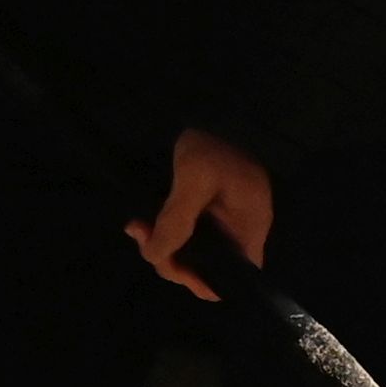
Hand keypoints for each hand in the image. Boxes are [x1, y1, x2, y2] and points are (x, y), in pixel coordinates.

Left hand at [127, 129, 277, 302]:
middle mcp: (236, 232)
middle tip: (142, 236)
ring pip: (189, 251)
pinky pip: (182, 233)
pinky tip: (142, 221)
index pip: (233, 276)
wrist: (211, 104)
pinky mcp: (202, 210)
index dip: (204, 282)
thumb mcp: (195, 179)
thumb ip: (176, 221)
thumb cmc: (215, 141)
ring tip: (136, 227)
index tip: (174, 267)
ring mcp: (219, 222)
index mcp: (249, 230)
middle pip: (205, 267)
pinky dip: (162, 232)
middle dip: (170, 259)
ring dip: (160, 244)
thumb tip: (154, 255)